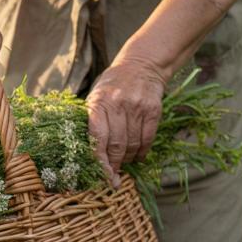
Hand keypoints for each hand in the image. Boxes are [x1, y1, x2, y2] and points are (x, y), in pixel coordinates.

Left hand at [87, 59, 165, 186]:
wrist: (141, 65)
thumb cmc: (113, 85)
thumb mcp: (96, 96)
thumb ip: (92, 121)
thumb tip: (88, 154)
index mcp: (98, 103)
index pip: (97, 139)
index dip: (99, 161)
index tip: (101, 176)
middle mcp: (118, 104)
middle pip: (116, 145)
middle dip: (114, 165)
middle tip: (113, 176)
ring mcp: (137, 107)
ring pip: (132, 145)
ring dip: (128, 159)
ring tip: (124, 163)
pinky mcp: (153, 110)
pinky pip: (147, 139)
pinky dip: (142, 152)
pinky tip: (138, 156)